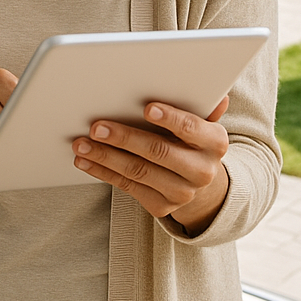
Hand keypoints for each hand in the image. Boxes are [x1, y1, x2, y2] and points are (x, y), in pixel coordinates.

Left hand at [72, 96, 229, 235]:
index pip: (191, 128)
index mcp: (215, 142)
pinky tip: (85, 160)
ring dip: (105, 156)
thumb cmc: (192, 138)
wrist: (200, 182)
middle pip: (159, 152)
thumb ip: (204, 105)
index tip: (146, 108)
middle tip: (96, 126)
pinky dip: (103, 172)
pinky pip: (128, 187)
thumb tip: (218, 94)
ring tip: (81, 143)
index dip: (169, 118)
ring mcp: (182, 193)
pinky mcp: (161, 206)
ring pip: (138, 172)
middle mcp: (202, 171)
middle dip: (124, 138)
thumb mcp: (202, 120)